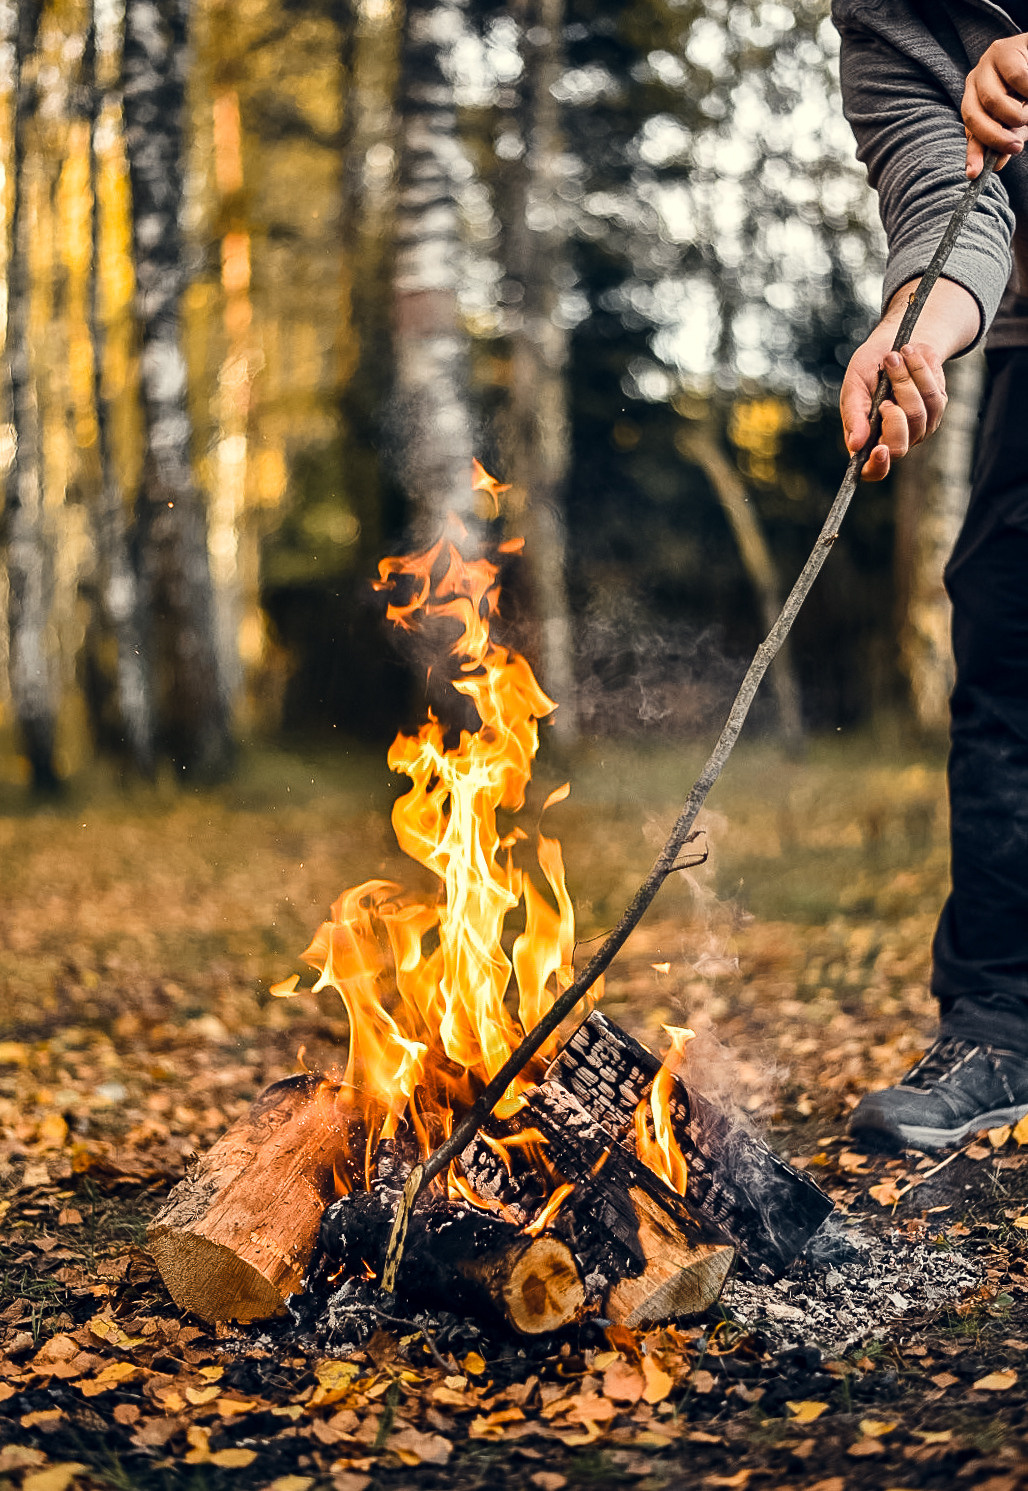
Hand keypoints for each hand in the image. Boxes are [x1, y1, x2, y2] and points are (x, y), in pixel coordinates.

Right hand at [840, 278, 978, 480]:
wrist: (893, 344)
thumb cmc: (867, 369)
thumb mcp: (853, 388)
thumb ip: (854, 416)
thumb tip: (855, 445)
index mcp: (867, 441)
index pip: (873, 471)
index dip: (877, 466)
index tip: (879, 450)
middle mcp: (894, 440)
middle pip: (900, 446)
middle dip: (893, 415)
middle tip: (882, 395)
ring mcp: (918, 428)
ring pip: (918, 415)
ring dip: (904, 381)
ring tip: (892, 358)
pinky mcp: (936, 410)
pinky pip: (933, 395)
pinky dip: (919, 371)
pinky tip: (909, 356)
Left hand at [962, 35, 1027, 176]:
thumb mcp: (1020, 117)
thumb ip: (1008, 136)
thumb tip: (997, 164)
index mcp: (975, 98)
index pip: (970, 129)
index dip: (972, 152)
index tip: (974, 174)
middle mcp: (976, 81)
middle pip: (973, 115)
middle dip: (995, 137)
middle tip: (1016, 147)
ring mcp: (987, 64)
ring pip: (992, 100)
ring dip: (1015, 116)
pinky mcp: (1005, 49)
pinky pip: (1016, 79)